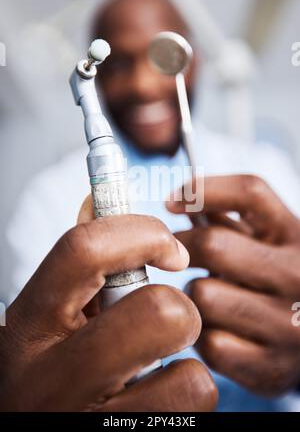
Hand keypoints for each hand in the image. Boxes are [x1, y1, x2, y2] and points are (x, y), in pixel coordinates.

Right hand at [0, 206, 216, 410]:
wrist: (33, 430)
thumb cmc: (53, 363)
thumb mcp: (53, 313)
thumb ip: (80, 263)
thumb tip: (99, 199)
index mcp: (30, 324)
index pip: (83, 250)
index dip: (142, 233)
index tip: (172, 250)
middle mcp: (52, 379)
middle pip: (155, 312)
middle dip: (178, 307)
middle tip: (169, 318)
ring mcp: (89, 421)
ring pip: (188, 375)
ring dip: (185, 362)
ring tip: (156, 366)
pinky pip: (193, 407)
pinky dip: (189, 395)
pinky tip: (158, 398)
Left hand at [167, 175, 299, 395]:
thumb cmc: (279, 279)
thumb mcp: (269, 241)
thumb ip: (231, 217)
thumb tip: (180, 199)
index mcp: (297, 235)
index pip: (249, 192)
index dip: (201, 189)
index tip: (170, 201)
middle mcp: (299, 276)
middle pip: (212, 245)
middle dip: (183, 248)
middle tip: (176, 255)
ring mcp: (287, 325)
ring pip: (203, 295)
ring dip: (195, 294)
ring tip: (211, 296)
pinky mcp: (269, 367)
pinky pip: (207, 341)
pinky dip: (203, 334)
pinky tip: (218, 329)